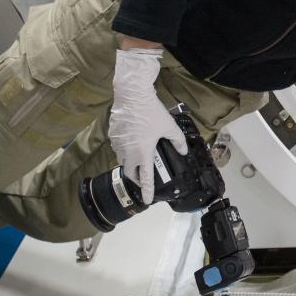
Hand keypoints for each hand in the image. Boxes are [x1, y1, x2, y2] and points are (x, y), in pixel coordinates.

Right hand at [108, 47, 185, 204]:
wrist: (131, 95)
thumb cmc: (152, 112)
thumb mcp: (170, 126)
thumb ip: (178, 140)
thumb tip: (183, 151)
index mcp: (142, 153)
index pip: (145, 177)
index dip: (147, 190)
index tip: (147, 200)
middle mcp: (128, 152)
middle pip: (130, 172)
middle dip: (137, 178)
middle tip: (144, 178)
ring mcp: (117, 144)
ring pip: (122, 160)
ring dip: (130, 164)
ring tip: (139, 160)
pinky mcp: (112, 135)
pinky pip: (118, 148)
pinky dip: (124, 151)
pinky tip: (132, 143)